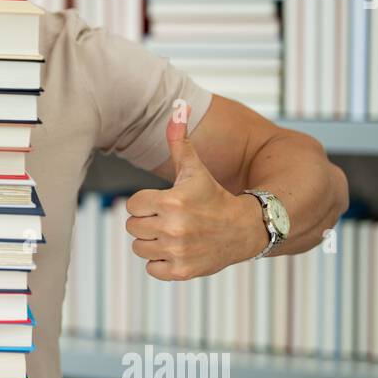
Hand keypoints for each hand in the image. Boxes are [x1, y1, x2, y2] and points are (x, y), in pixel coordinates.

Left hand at [125, 112, 268, 280]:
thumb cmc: (214, 195)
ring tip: (176, 234)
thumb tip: (178, 107)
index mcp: (171, 201)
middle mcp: (173, 228)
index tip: (166, 203)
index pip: (132, 204)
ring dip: (153, 242)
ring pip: (139, 248)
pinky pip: (151, 268)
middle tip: (171, 219)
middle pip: (132, 227)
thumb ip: (179, 140)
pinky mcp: (181, 271)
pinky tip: (179, 250)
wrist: (245, 229)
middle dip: (148, 222)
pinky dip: (161, 262)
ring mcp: (177, 251)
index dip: (147, 203)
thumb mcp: (195, 168)